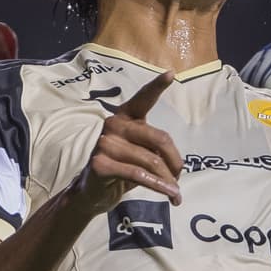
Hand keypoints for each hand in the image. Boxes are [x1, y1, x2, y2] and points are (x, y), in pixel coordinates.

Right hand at [70, 71, 183, 212]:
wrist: (91, 194)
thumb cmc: (122, 170)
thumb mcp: (141, 155)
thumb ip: (156, 151)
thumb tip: (177, 165)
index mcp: (125, 117)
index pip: (143, 99)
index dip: (157, 86)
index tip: (171, 74)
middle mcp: (114, 124)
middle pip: (158, 138)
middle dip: (175, 161)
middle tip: (179, 177)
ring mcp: (105, 143)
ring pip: (151, 160)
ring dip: (168, 180)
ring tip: (175, 193)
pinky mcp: (101, 164)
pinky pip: (138, 175)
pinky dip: (158, 187)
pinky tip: (170, 196)